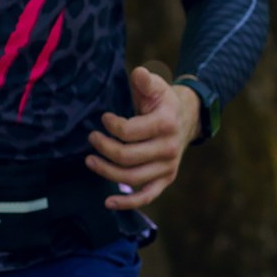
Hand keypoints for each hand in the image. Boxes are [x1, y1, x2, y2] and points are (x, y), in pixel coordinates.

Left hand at [85, 67, 201, 208]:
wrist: (187, 118)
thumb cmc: (164, 102)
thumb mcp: (156, 86)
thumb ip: (145, 81)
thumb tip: (137, 73)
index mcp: (165, 124)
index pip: (129, 132)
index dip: (111, 126)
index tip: (103, 119)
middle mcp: (168, 148)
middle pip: (126, 157)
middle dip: (103, 148)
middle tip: (92, 138)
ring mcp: (168, 167)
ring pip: (131, 178)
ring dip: (106, 172)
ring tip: (90, 160)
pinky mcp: (166, 179)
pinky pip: (147, 196)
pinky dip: (128, 203)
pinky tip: (108, 203)